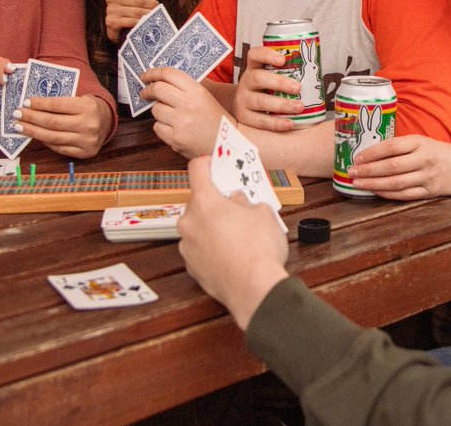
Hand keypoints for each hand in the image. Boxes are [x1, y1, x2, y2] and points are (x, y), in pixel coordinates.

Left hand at [15, 94, 111, 158]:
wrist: (107, 121)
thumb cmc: (88, 107)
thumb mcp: (80, 98)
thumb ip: (60, 102)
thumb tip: (32, 106)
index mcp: (88, 107)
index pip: (57, 105)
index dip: (39, 104)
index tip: (25, 102)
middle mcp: (89, 124)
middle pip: (52, 122)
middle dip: (32, 118)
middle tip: (17, 114)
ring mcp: (87, 140)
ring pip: (53, 137)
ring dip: (33, 131)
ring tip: (20, 126)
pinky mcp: (85, 152)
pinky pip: (59, 147)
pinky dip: (45, 141)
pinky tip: (36, 135)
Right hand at [105, 0, 161, 42]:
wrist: (122, 25)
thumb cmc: (135, 5)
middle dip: (151, 4)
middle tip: (156, 7)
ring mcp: (111, 10)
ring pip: (137, 12)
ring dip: (149, 14)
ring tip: (154, 15)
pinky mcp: (112, 22)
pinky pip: (131, 22)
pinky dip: (141, 23)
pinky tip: (146, 23)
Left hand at [141, 66, 225, 157]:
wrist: (226, 143)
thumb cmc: (215, 119)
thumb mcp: (205, 96)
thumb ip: (185, 87)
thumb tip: (160, 79)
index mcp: (197, 91)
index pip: (169, 74)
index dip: (153, 73)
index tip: (146, 76)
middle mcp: (188, 105)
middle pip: (157, 89)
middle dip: (148, 90)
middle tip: (146, 93)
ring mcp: (181, 122)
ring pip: (155, 110)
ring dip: (159, 111)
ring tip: (171, 115)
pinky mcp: (175, 138)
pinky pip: (157, 127)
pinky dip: (162, 127)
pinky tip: (174, 128)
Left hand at [178, 157, 289, 330]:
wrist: (254, 290)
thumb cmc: (259, 249)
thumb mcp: (263, 213)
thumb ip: (246, 201)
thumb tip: (238, 201)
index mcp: (204, 202)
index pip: (197, 170)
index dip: (207, 162)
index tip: (214, 161)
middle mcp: (189, 222)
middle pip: (198, 201)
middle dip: (215, 200)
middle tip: (236, 203)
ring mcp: (188, 247)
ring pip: (198, 227)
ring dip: (213, 225)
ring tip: (238, 232)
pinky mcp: (192, 268)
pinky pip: (200, 248)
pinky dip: (212, 246)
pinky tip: (232, 252)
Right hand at [233, 45, 300, 131]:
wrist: (244, 107)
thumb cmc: (266, 88)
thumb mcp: (270, 76)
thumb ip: (287, 71)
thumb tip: (316, 70)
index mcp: (253, 67)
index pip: (255, 55)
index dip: (267, 55)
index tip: (283, 59)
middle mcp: (246, 82)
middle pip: (258, 78)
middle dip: (279, 82)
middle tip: (298, 87)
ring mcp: (243, 100)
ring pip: (260, 101)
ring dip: (281, 104)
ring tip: (299, 107)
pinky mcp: (244, 117)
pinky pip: (260, 121)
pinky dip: (276, 123)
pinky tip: (290, 123)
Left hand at [348, 135, 450, 199]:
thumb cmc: (437, 152)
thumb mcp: (421, 141)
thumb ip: (400, 146)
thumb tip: (369, 152)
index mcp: (420, 142)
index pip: (392, 146)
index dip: (372, 152)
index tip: (357, 157)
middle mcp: (424, 159)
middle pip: (392, 166)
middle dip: (368, 170)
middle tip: (352, 172)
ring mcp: (427, 176)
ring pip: (396, 182)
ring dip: (374, 184)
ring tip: (358, 184)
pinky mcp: (429, 191)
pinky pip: (405, 194)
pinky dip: (388, 194)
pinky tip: (376, 192)